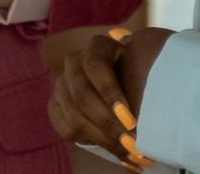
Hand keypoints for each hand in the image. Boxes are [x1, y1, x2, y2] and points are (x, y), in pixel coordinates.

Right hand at [48, 27, 170, 169]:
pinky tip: (115, 150)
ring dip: (103, 139)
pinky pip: (67, 129)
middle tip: (133, 144)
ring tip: (129, 153)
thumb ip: (142, 65)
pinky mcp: (54, 106)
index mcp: (97, 47)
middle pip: (83, 95)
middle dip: (109, 124)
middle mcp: (74, 62)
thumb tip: (144, 64)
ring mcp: (61, 84)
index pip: (95, 66)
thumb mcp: (143, 64)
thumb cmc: (141, 75)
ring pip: (75, 116)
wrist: (126, 86)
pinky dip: (91, 143)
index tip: (130, 120)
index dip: (110, 93)